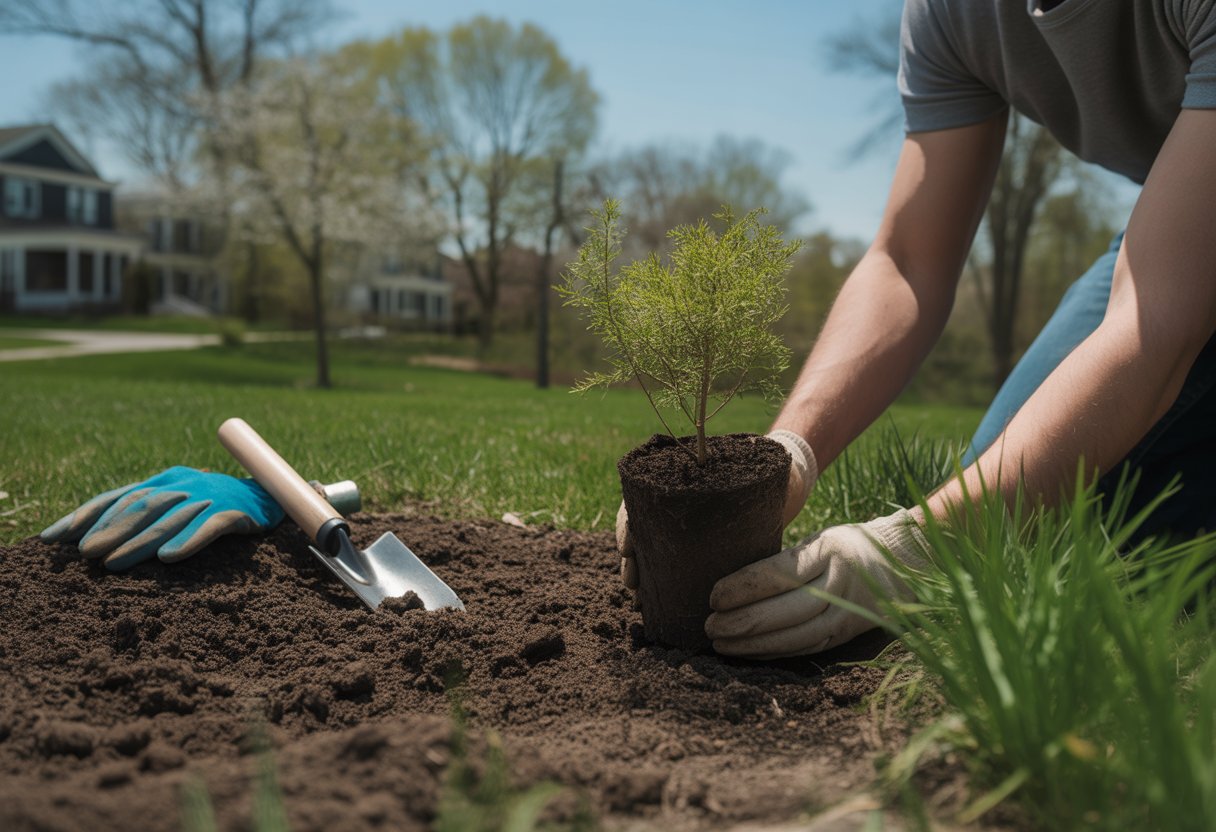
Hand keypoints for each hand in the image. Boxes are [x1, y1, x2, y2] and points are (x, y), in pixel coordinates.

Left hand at [40, 466, 284, 570]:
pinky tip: (169, 558)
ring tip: (114, 563)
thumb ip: (146, 516)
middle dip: (109, 530)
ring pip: (169, 519)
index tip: (53, 538)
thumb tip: (93, 542)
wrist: (273, 496)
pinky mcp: (237, 512)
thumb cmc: (217, 507)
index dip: (85, 514)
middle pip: (141, 506)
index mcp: (166, 480)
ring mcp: (210, 496)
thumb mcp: (180, 506)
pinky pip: (210, 526)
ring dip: (138, 541)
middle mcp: (184, 484)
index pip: (119, 495)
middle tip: (84, 554)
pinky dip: (189, 541)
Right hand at [617, 430, 817, 590]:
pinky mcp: (700, 548)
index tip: (627, 548)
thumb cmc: (766, 466)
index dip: (629, 523)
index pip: (641, 498)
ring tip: (638, 600)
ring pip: (651, 550)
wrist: (782, 480)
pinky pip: (672, 565)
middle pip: (641, 529)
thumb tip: (768, 475)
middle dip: (631, 559)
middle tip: (631, 583)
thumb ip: (759, 467)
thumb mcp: (759, 464)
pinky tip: (654, 605)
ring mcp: (685, 527)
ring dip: (640, 575)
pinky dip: (659, 585)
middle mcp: (675, 503)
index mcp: (679, 477)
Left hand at [704, 508, 928, 657]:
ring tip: (721, 643)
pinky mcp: (848, 634)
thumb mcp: (822, 538)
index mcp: (830, 549)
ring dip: (754, 644)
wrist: (903, 563)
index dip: (744, 587)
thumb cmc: (846, 546)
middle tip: (710, 625)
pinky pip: (808, 648)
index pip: (780, 572)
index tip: (713, 596)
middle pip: (786, 609)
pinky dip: (775, 652)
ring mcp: (848, 611)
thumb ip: (787, 559)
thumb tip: (733, 580)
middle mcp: (841, 581)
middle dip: (744, 621)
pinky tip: (749, 653)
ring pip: (796, 635)